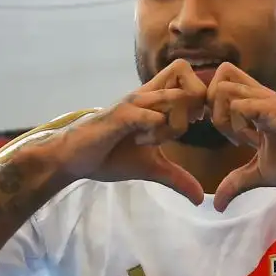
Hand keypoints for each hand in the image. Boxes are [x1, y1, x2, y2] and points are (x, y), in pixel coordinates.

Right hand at [20, 61, 208, 202]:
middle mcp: (147, 95)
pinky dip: (155, 130)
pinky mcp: (120, 115)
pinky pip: (151, 114)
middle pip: (187, 76)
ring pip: (174, 97)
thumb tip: (200, 199)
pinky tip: (143, 143)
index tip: (193, 123)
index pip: (192, 79)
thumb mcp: (152, 168)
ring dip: (174, 122)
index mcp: (156, 102)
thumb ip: (178, 178)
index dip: (201, 99)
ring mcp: (133, 103)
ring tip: (157, 140)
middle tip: (180, 129)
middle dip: (194, 105)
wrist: (75, 160)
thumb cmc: (111, 157)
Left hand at [206, 64, 275, 210]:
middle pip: (221, 73)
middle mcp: (260, 97)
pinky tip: (250, 140)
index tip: (227, 135)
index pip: (223, 84)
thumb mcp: (260, 174)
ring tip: (237, 138)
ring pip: (224, 86)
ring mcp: (268, 100)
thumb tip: (217, 205)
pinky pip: (241, 104)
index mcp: (256, 106)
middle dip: (211, 102)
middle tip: (223, 130)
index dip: (213, 107)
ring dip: (222, 114)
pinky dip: (237, 123)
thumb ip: (236, 182)